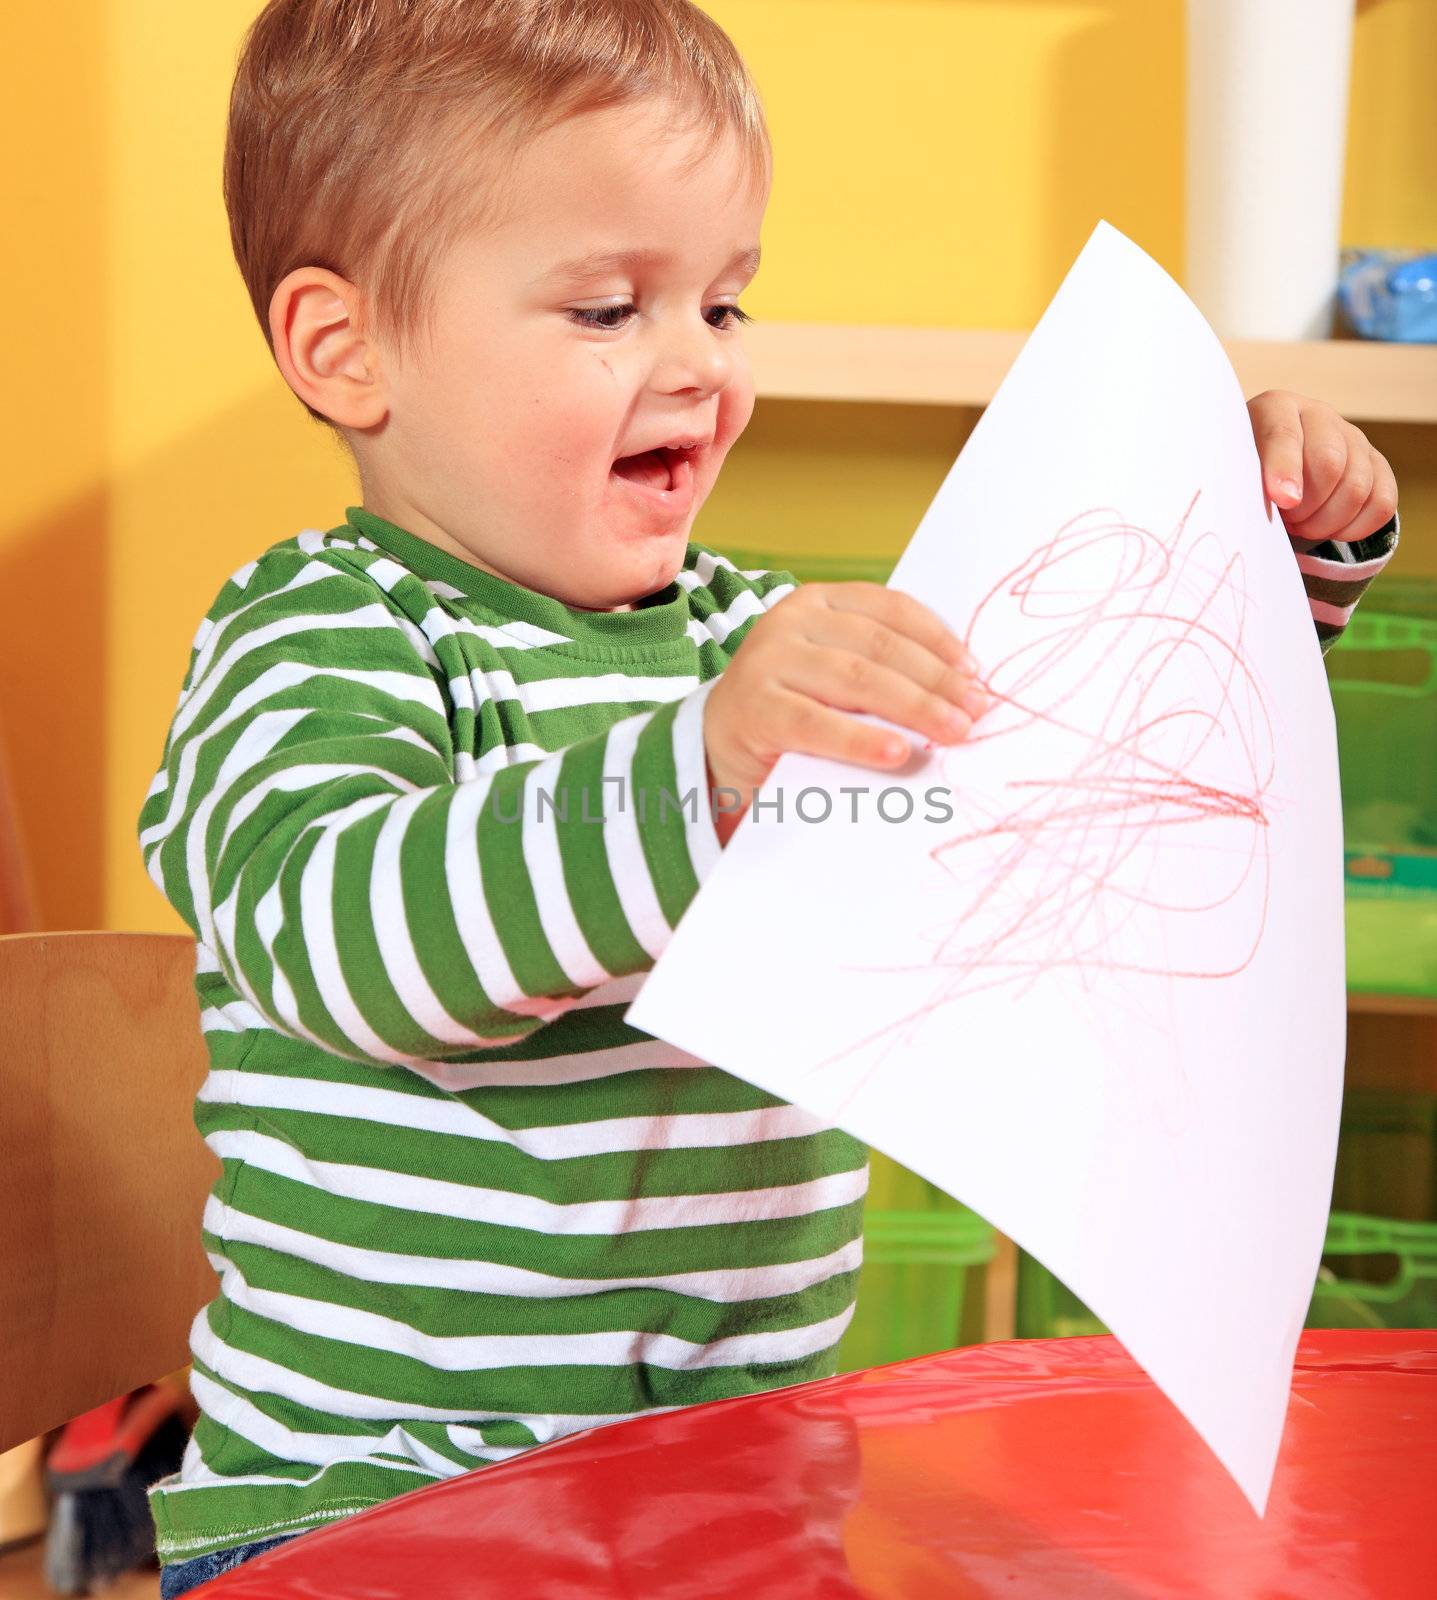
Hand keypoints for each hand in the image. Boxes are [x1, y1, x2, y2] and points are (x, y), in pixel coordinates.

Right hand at [704, 582, 989, 838]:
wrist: (721, 749)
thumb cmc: (797, 711)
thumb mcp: (839, 678)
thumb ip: (884, 671)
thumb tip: (963, 692)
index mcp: (820, 601)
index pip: (891, 610)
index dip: (938, 640)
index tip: (975, 673)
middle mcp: (790, 621)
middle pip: (880, 646)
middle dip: (935, 680)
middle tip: (975, 711)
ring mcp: (766, 661)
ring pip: (855, 679)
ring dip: (913, 707)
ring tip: (952, 731)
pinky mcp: (753, 708)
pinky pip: (815, 724)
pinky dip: (859, 740)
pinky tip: (895, 753)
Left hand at [1247, 390, 1397, 543]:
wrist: (1268, 471)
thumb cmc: (1243, 474)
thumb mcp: (1232, 472)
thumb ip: (1243, 481)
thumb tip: (1275, 501)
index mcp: (1275, 408)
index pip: (1283, 434)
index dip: (1284, 469)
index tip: (1282, 501)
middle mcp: (1318, 415)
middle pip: (1329, 462)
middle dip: (1305, 506)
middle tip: (1286, 521)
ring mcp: (1352, 437)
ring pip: (1358, 486)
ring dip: (1326, 521)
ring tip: (1301, 525)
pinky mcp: (1376, 464)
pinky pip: (1382, 501)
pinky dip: (1356, 527)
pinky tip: (1331, 531)